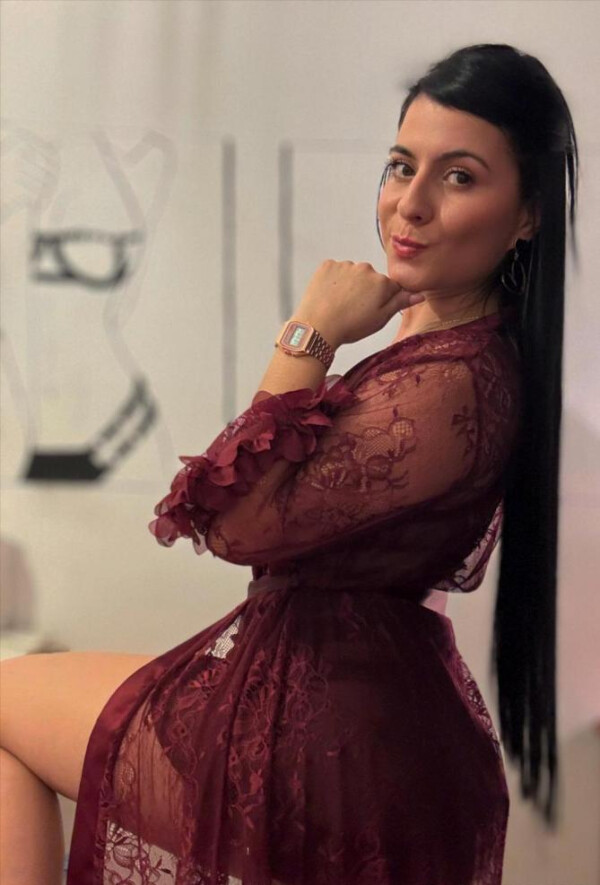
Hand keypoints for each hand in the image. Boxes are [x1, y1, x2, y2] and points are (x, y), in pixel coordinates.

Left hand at [293, 259, 424, 347]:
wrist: (317, 327)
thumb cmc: (350, 327)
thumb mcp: (380, 319)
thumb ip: (400, 303)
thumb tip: (419, 294)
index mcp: (382, 282)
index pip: (390, 286)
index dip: (382, 300)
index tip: (371, 310)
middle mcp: (366, 269)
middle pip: (371, 278)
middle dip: (366, 290)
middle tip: (354, 310)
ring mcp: (345, 266)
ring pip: (352, 274)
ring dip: (349, 285)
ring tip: (340, 305)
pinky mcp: (328, 265)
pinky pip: (335, 270)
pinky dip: (333, 280)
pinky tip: (330, 296)